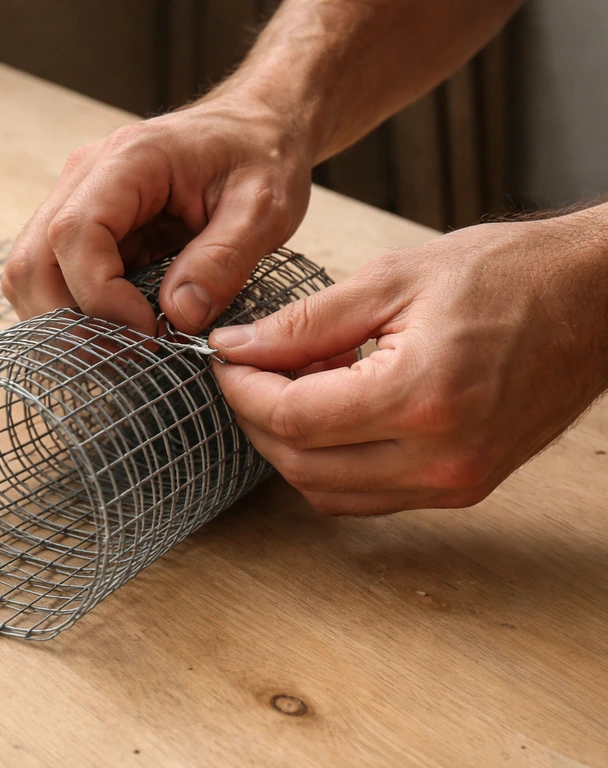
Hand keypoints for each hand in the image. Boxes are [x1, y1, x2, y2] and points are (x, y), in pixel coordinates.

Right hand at [2, 93, 313, 334]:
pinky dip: (74, 314)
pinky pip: (53, 278)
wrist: (255, 128)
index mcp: (129, 160)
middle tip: (131, 354)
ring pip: (30, 275)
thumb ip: (223, 261)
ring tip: (123, 348)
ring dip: (64, 324)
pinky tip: (118, 331)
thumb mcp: (264, 208)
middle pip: (33, 261)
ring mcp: (75, 200)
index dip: (101, 296)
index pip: (75, 234)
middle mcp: (86, 176)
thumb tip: (177, 317)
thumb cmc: (260, 158)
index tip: (151, 331)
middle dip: (70, 324)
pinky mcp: (82, 227)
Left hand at [209, 213, 607, 514]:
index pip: (293, 417)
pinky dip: (331, 464)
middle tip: (245, 372)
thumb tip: (237, 347)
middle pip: (301, 465)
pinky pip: (369, 496)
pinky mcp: (464, 487)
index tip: (226, 358)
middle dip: (256, 419)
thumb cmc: (507, 275)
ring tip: (287, 389)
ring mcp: (456, 482)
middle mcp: (440, 458)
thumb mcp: (393, 280)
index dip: (243, 389)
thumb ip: (304, 323)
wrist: (595, 298)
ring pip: (329, 493)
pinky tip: (329, 414)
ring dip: (289, 448)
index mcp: (422, 397)